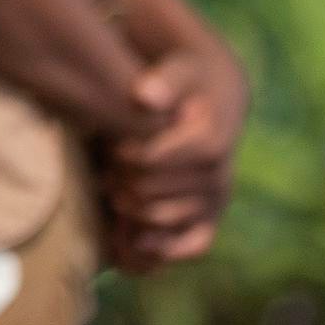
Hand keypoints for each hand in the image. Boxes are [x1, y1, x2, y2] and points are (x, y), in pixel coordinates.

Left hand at [105, 44, 244, 273]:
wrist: (213, 99)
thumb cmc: (186, 82)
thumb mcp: (177, 71)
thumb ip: (162, 81)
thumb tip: (146, 95)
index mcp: (210, 141)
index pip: (150, 161)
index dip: (122, 156)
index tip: (112, 147)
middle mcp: (219, 176)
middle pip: (151, 193)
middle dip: (121, 183)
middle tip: (106, 171)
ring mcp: (215, 200)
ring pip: (164, 220)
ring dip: (130, 213)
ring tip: (112, 194)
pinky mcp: (211, 217)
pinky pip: (193, 245)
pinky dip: (162, 252)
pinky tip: (132, 248)